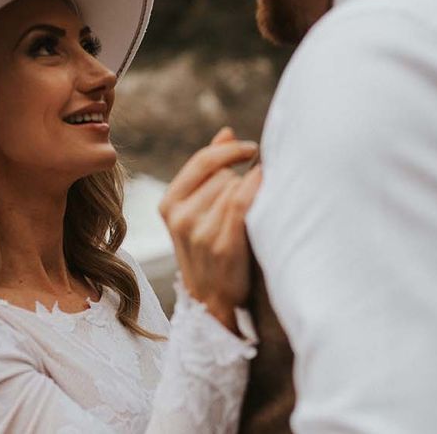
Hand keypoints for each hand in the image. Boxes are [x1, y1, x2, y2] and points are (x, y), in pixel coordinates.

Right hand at [159, 127, 262, 331]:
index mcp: (169, 204)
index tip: (251, 148)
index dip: (229, 150)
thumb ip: (210, 170)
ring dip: (252, 191)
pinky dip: (256, 189)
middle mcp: (180, 217)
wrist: (213, 304)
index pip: (202, 161)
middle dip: (240, 179)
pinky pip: (242, 203)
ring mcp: (199, 233)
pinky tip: (266, 186)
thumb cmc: (211, 250)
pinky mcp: (222, 246)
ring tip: (258, 210)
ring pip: (235, 187)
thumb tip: (227, 133)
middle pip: (223, 175)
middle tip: (251, 197)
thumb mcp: (199, 210)